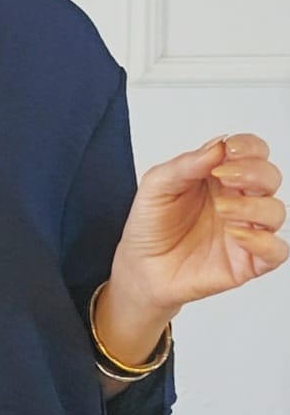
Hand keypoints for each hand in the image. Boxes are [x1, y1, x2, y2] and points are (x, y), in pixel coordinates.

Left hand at [111, 133, 287, 314]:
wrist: (139, 268)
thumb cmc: (150, 226)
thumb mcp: (156, 186)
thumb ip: (186, 165)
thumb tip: (217, 146)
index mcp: (220, 177)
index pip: (253, 152)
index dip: (249, 146)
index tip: (230, 149)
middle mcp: (238, 200)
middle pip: (270, 177)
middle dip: (253, 172)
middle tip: (224, 176)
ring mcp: (245, 231)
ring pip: (275, 211)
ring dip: (253, 206)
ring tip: (222, 209)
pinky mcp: (247, 261)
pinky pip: (276, 251)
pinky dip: (264, 241)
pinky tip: (236, 234)